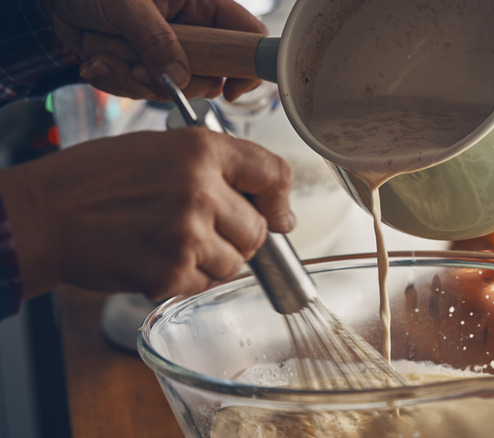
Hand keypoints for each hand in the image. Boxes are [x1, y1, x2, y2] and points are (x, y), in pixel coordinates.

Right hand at [0, 128, 293, 300]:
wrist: (42, 214)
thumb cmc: (96, 180)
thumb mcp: (161, 150)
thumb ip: (219, 170)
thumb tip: (277, 212)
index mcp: (200, 150)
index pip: (274, 174)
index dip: (279, 199)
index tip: (277, 213)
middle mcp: (200, 189)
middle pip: (259, 230)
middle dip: (239, 237)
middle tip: (202, 231)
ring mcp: (187, 234)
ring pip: (235, 263)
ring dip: (212, 261)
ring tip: (170, 242)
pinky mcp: (171, 272)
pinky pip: (204, 284)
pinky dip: (185, 278)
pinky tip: (155, 257)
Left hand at [40, 0, 267, 100]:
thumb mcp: (126, 3)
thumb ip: (156, 39)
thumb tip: (179, 77)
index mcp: (201, 5)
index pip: (246, 37)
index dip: (247, 67)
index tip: (231, 90)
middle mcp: (190, 32)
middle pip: (211, 76)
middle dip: (176, 82)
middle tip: (144, 67)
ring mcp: (166, 53)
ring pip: (174, 89)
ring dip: (135, 80)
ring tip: (107, 56)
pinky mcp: (142, 68)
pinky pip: (141, 91)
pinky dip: (115, 81)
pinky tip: (96, 60)